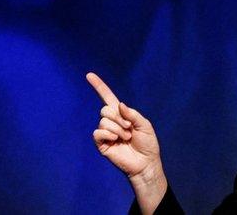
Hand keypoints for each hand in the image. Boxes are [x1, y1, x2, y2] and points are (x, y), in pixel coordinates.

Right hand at [87, 72, 166, 212]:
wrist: (145, 162)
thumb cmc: (147, 143)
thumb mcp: (145, 124)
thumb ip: (132, 113)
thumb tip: (119, 105)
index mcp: (122, 114)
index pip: (107, 97)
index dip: (99, 86)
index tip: (89, 75)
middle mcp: (112, 121)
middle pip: (105, 109)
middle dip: (119, 118)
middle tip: (129, 128)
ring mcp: (106, 133)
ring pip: (104, 121)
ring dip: (118, 129)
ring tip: (126, 137)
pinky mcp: (102, 144)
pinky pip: (98, 132)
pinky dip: (108, 134)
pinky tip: (116, 140)